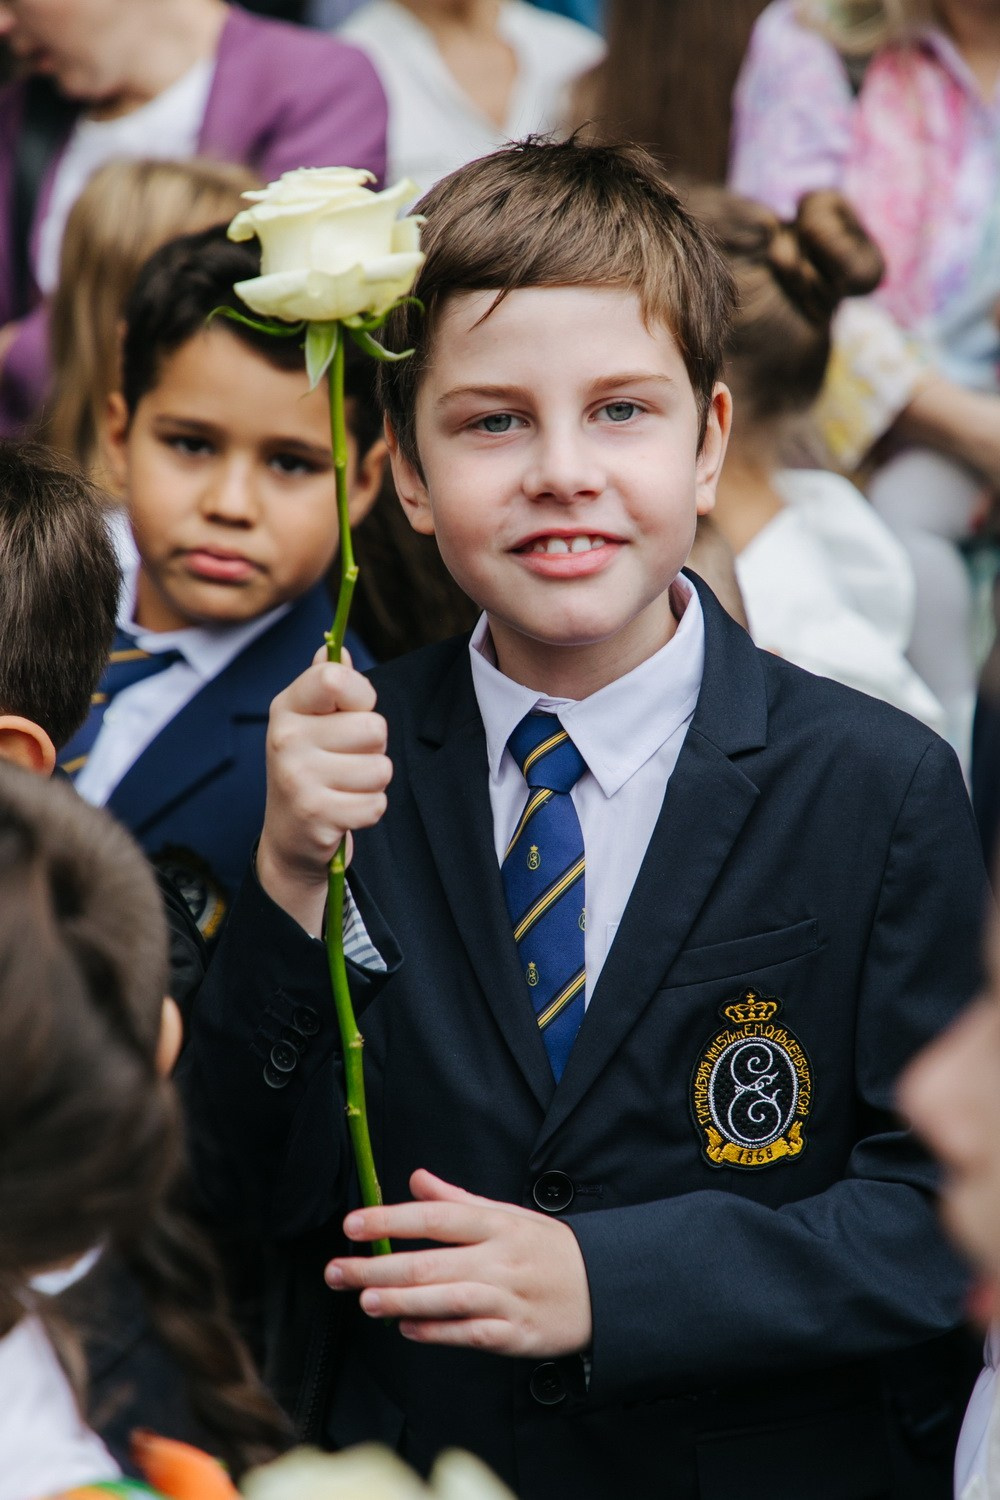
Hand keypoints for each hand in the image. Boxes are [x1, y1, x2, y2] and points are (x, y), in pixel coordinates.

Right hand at [257, 646, 391, 933]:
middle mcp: (285, 737)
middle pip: (373, 728)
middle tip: (345, 762)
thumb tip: (335, 649)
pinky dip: (368, 811)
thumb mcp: (312, 723)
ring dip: (372, 783)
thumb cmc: (312, 769)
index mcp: (288, 706)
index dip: (362, 696)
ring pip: (380, 769)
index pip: (336, 677)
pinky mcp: (315, 813)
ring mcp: (296, 777)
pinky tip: (343, 812)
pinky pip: (376, 804)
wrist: (289, 838)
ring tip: (343, 787)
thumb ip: (327, 685)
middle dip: (373, 750)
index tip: (352, 713)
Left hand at [325, 1169, 592, 1357]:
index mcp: (496, 1224)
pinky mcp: (514, 1335)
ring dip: (399, 1300)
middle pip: (429, 1262)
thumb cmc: (549, 1249)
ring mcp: (507, 1299)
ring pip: (444, 1299)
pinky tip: (406, 1328)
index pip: (434, 1217)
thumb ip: (459, 1200)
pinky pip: (468, 1334)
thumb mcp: (509, 1214)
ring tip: (363, 1298)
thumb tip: (417, 1179)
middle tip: (337, 1269)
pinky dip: (436, 1331)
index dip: (390, 1219)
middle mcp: (499, 1259)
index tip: (352, 1223)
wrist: (604, 1289)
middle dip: (376, 1266)